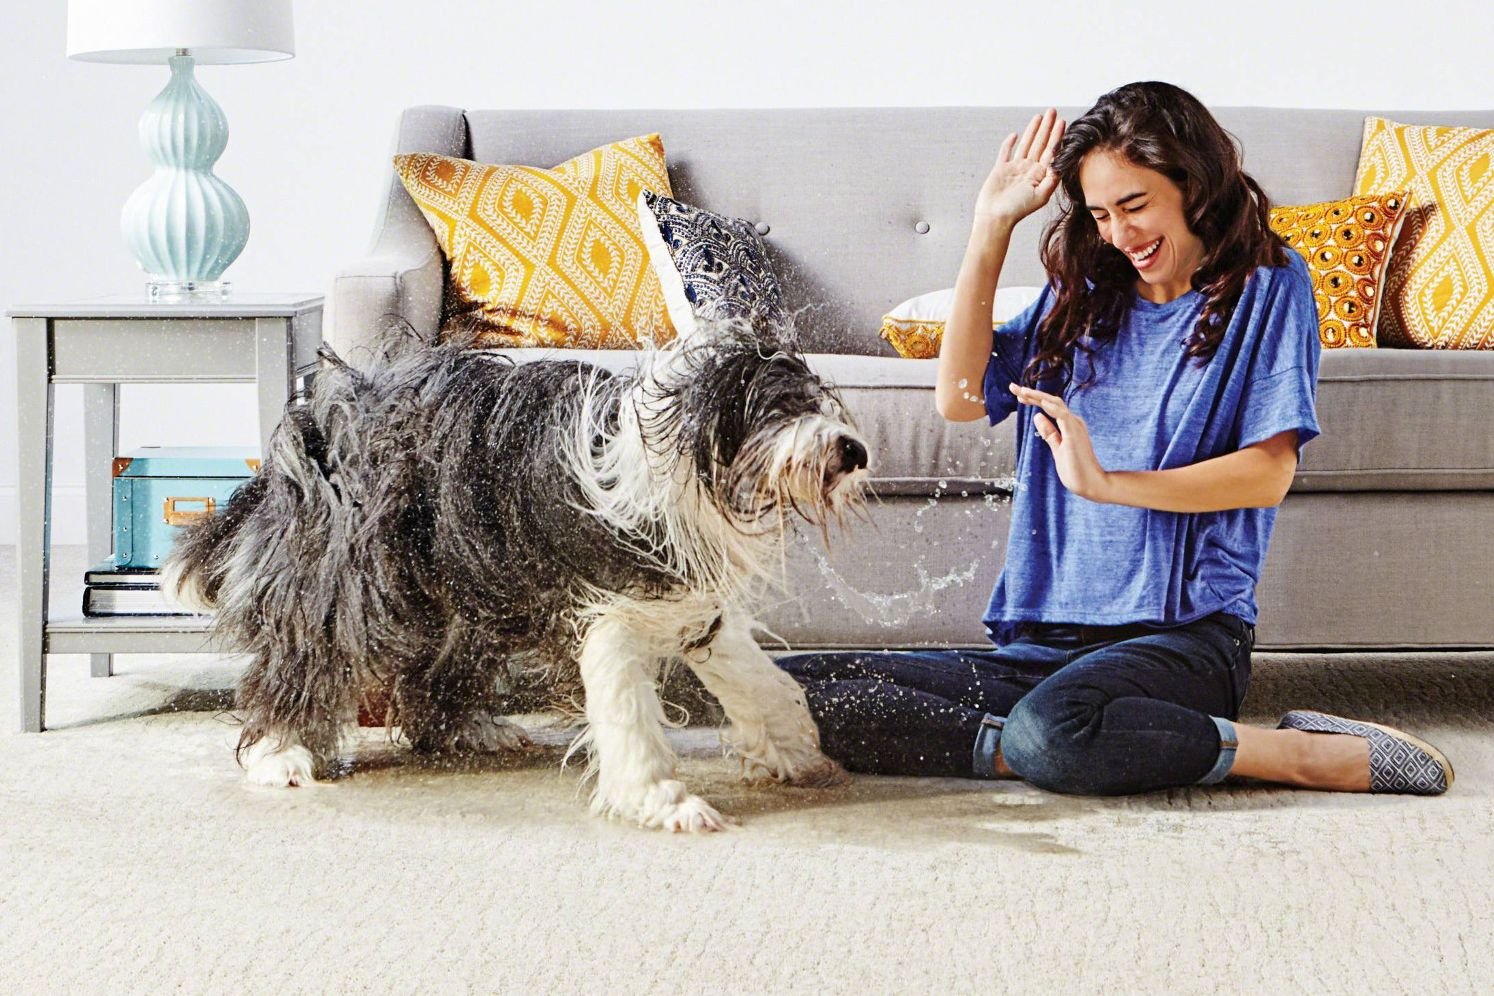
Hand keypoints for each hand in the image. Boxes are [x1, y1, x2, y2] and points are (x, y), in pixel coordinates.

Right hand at [974, 109, 1065, 227]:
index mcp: (1040, 175)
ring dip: (1033, 130)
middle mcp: (1030, 170)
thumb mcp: (1041, 195)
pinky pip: (1006, 153)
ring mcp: (1015, 169)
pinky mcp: (1001, 170)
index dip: (1057, 136)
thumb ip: (1052, 178)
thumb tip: (1061, 161)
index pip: (1051, 151)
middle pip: (1040, 144)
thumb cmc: (1017, 210)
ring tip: (1039, 117)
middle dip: (1047, 127)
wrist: (995, 217)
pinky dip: (1009, 144)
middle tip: (1052, 111)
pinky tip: (1015, 135)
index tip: (1062, 122)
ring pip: (1026, 145)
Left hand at [1009, 382, 1111, 501]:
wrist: (1090, 484)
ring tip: (1022, 391)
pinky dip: (1052, 407)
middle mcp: (1073, 422)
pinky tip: (1040, 402)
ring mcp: (1075, 426)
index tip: (1019, 395)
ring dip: (1038, 396)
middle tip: (1013, 387)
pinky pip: (1063, 416)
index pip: (1049, 407)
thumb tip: (1037, 417)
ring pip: (1055, 404)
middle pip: (1051, 401)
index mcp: (1069, 425)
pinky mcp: (1075, 433)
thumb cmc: (1075, 469)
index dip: (1033, 399)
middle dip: (1031, 394)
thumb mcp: (1056, 448)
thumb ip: (1049, 433)